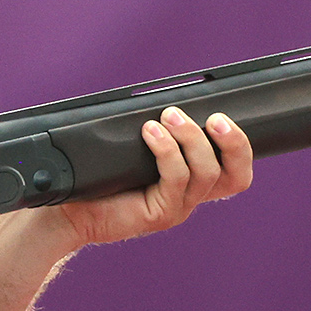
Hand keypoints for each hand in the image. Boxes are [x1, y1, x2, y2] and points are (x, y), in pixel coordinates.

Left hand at [53, 109, 253, 247]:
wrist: (69, 209)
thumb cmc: (100, 175)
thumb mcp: (135, 146)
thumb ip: (159, 129)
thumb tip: (170, 96)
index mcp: (193, 181)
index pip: (236, 170)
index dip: (241, 145)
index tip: (222, 114)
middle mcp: (190, 196)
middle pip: (237, 177)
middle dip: (234, 143)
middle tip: (215, 118)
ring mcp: (177, 208)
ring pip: (207, 173)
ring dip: (192, 138)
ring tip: (169, 116)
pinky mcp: (160, 215)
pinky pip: (176, 179)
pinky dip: (167, 150)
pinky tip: (150, 132)